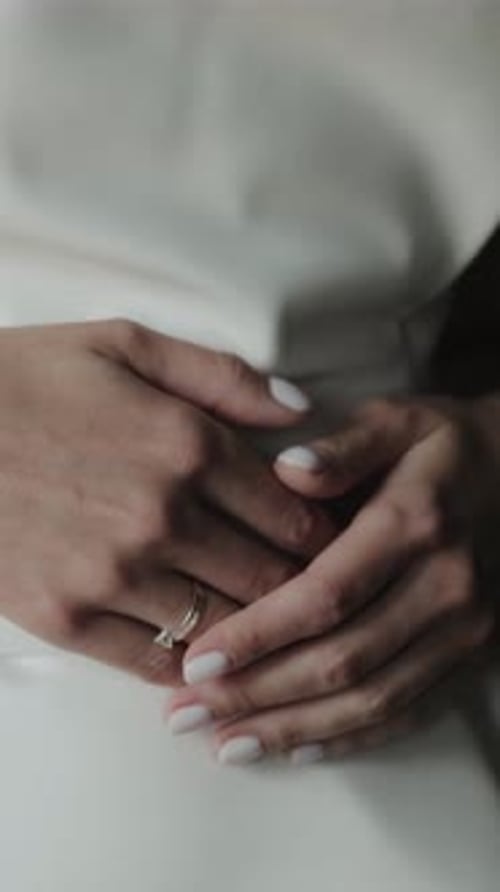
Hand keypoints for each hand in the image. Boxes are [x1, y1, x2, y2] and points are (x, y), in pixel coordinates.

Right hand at [0, 319, 333, 683]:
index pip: (297, 516)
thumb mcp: (124, 344)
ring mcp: (113, 575)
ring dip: (254, 633)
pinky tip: (203, 652)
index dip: (331, 538)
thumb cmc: (26, 379)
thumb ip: (222, 376)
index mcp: (188, 445)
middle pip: (273, 580)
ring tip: (270, 629)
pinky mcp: (66, 618)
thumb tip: (302, 411)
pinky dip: (190, 664)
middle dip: (305, 590)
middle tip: (318, 595)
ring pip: (225, 627)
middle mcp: (162, 516)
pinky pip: (155, 663)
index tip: (340, 547)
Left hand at [170, 397, 498, 761]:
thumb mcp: (398, 420)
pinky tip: (292, 748)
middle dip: (258, 693)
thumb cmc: (444, 446)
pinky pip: (407, 712)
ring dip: (292, 728)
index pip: (326, 594)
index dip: (259, 634)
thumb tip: (289, 469)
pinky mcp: (469, 655)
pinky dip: (348, 738)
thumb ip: (344, 446)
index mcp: (415, 523)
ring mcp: (464, 630)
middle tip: (186, 712)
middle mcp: (445, 586)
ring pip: (371, 699)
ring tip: (223, 743)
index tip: (197, 660)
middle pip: (342, 659)